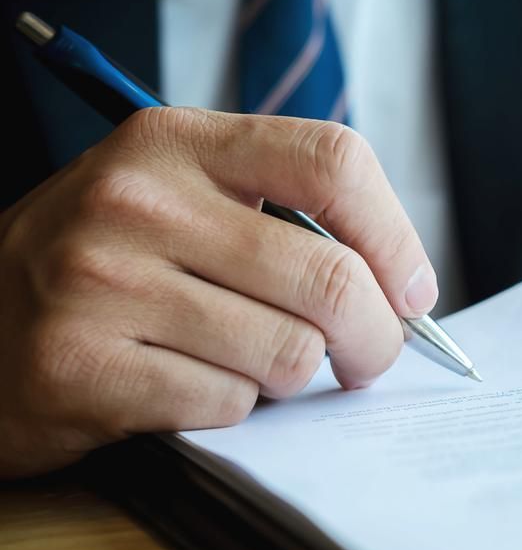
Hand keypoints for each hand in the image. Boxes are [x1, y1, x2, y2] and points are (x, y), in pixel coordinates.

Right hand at [0, 108, 437, 477]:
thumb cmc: (107, 261)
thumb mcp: (180, 198)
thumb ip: (281, 218)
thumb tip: (401, 288)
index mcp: (177, 141)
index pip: (334, 162)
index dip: (396, 235)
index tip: (413, 290)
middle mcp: (138, 200)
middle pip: (331, 278)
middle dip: (375, 337)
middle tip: (369, 356)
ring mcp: (102, 283)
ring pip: (288, 353)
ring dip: (291, 374)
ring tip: (248, 360)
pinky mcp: (81, 367)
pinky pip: (229, 404)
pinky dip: (233, 407)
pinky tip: (190, 385)